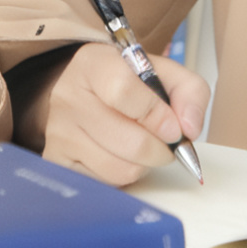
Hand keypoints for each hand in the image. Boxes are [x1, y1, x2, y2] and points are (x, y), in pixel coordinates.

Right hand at [26, 44, 210, 189]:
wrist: (89, 92)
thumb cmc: (129, 84)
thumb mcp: (164, 73)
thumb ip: (190, 92)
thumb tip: (189, 129)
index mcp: (93, 63)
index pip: (123, 91)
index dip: (157, 116)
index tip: (175, 128)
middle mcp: (68, 96)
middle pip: (129, 141)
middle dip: (160, 149)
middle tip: (166, 143)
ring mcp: (58, 131)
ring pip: (119, 169)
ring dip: (144, 165)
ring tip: (143, 147)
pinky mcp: (56, 161)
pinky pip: (104, 184)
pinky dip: (123, 176)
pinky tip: (122, 157)